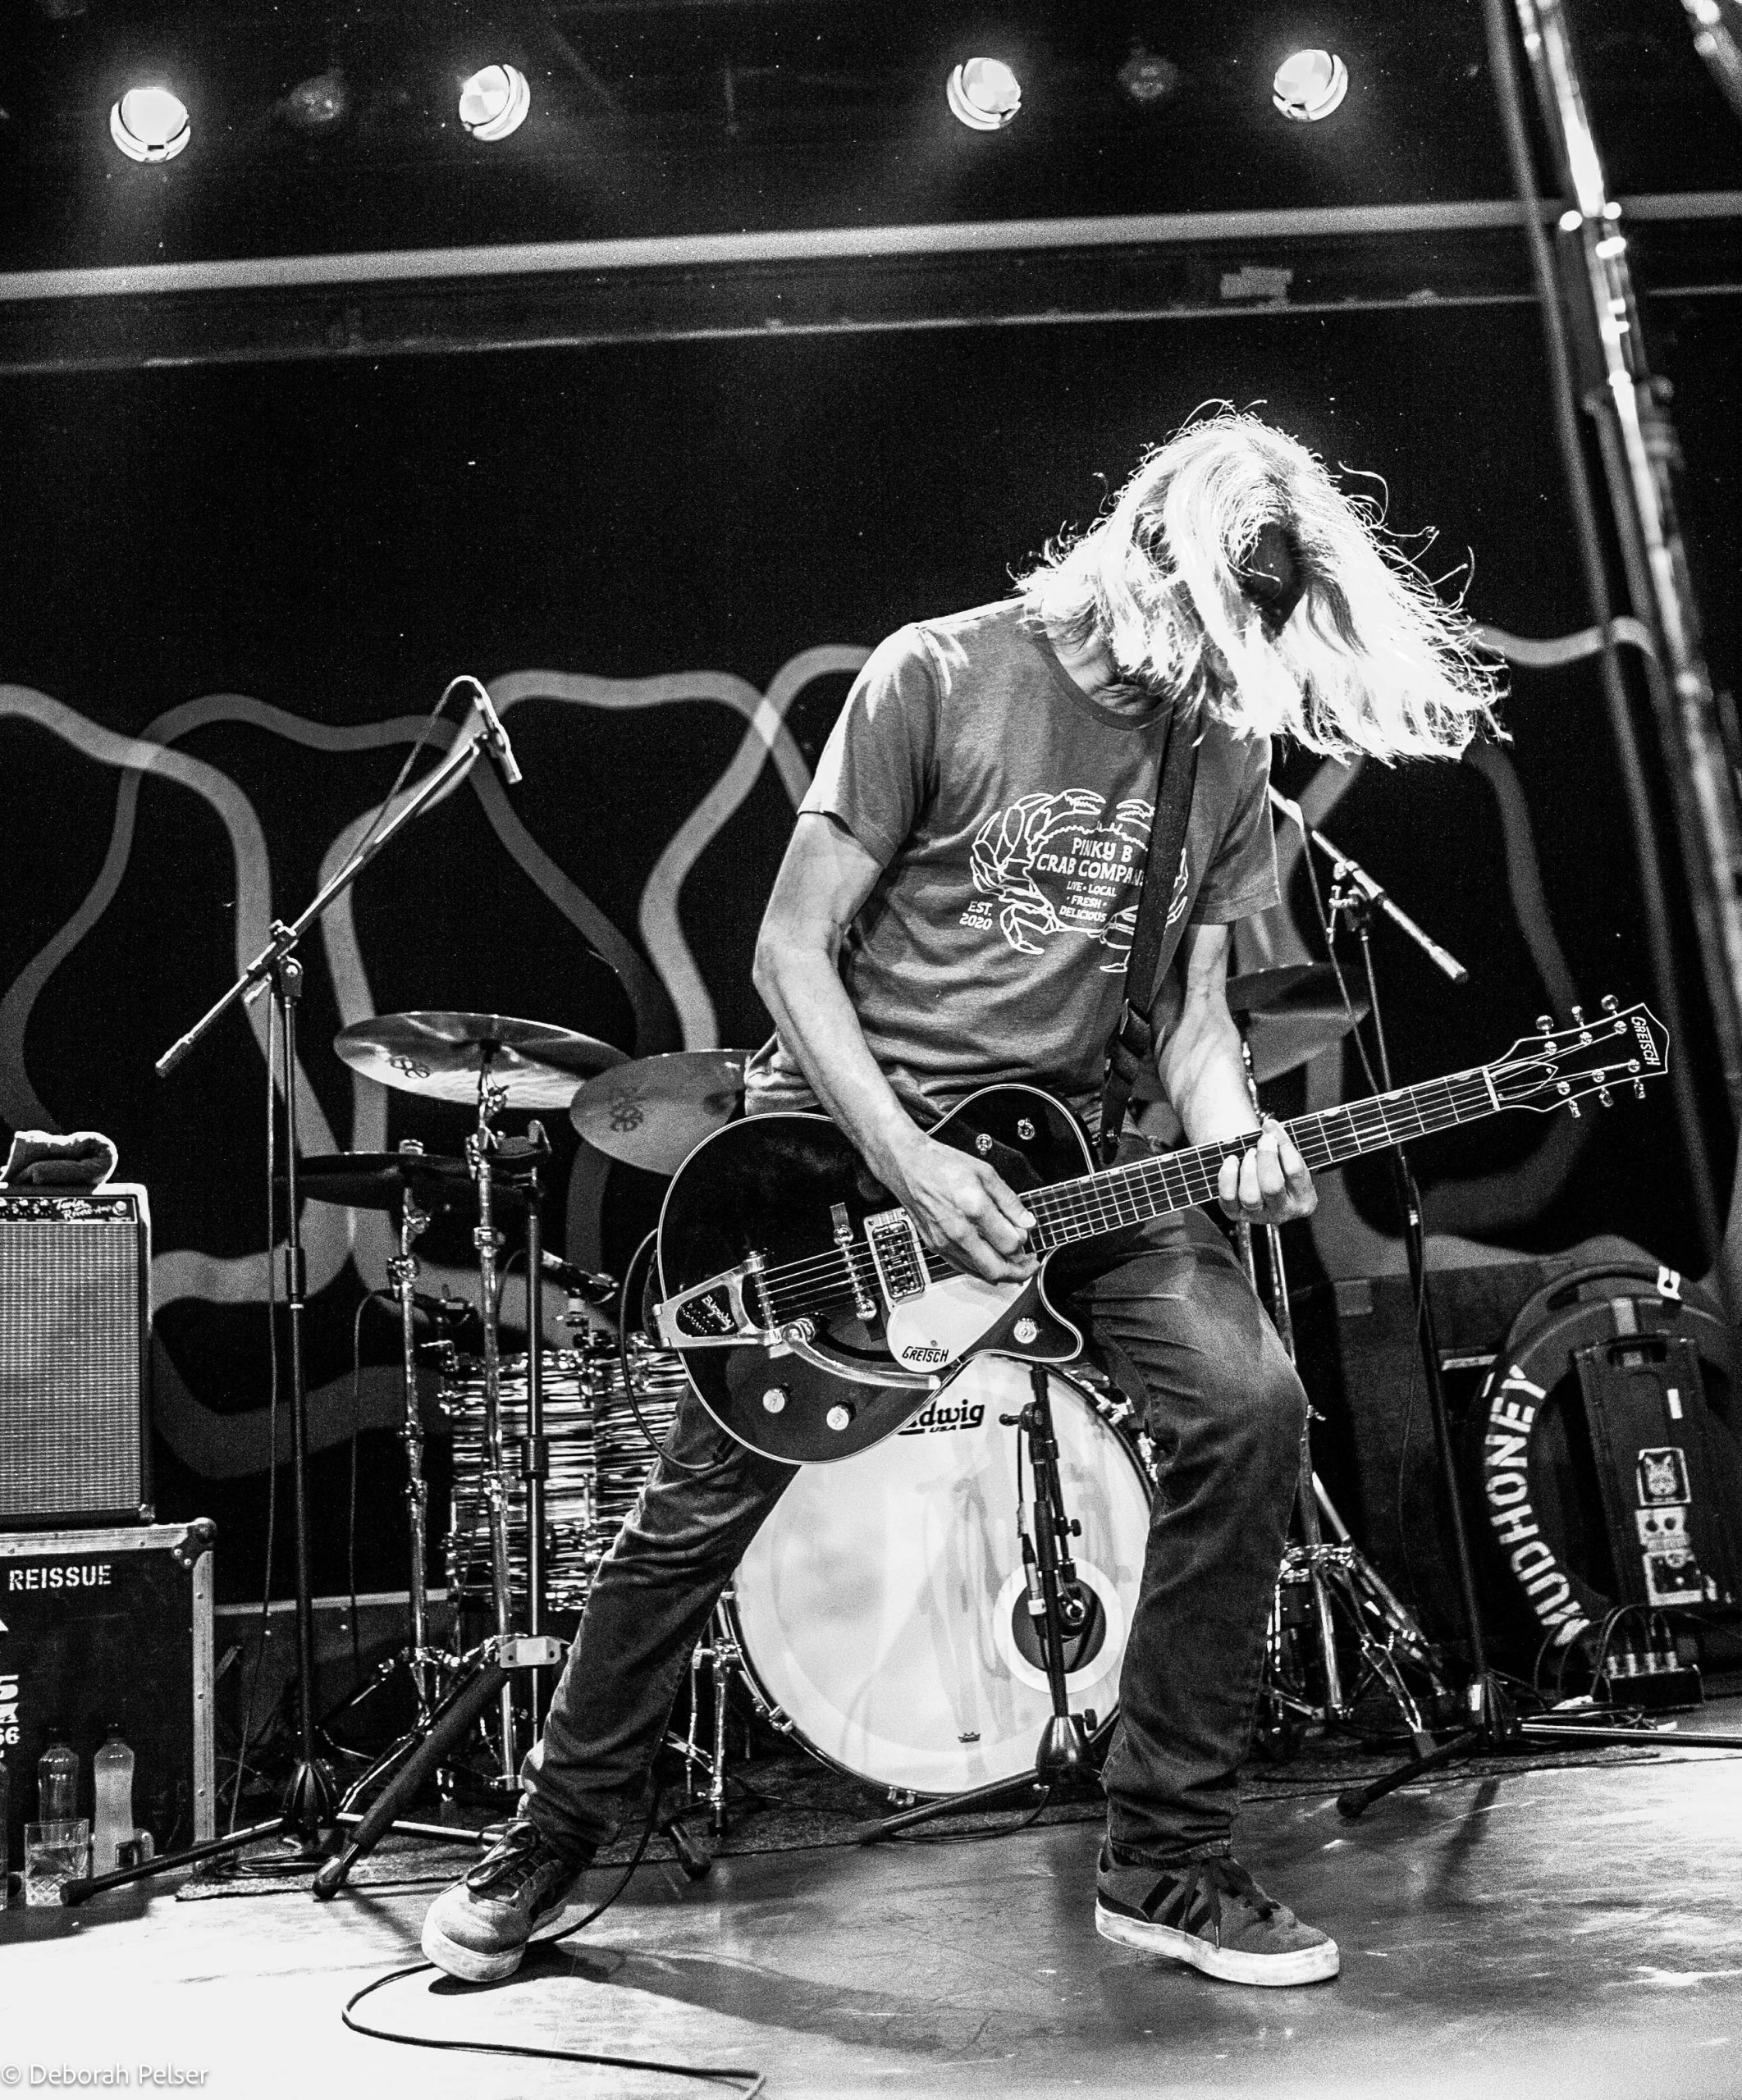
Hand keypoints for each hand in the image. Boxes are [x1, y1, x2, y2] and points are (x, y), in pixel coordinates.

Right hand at [886, 1134, 1037, 1284]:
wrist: (908, 1166)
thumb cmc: (942, 1165)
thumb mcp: (985, 1173)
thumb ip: (1009, 1201)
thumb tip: (1027, 1222)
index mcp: (974, 1208)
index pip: (1010, 1244)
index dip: (1024, 1244)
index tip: (1027, 1237)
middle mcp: (958, 1230)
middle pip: (996, 1269)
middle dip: (1019, 1271)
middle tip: (1029, 1265)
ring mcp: (944, 1242)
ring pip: (980, 1273)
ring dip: (1001, 1273)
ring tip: (1013, 1262)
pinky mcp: (935, 1246)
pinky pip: (963, 1268)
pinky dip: (980, 1270)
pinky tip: (989, 1261)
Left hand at [1216, 1117, 1316, 1225]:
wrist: (1260, 1182)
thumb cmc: (1279, 1167)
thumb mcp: (1289, 1159)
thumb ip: (1283, 1145)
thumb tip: (1270, 1127)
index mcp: (1304, 1199)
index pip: (1295, 1171)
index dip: (1283, 1145)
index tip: (1272, 1126)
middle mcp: (1283, 1212)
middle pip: (1272, 1186)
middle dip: (1266, 1157)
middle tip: (1264, 1139)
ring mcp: (1258, 1216)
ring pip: (1250, 1196)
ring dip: (1248, 1168)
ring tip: (1250, 1152)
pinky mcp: (1235, 1214)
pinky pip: (1228, 1197)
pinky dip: (1227, 1176)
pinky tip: (1231, 1160)